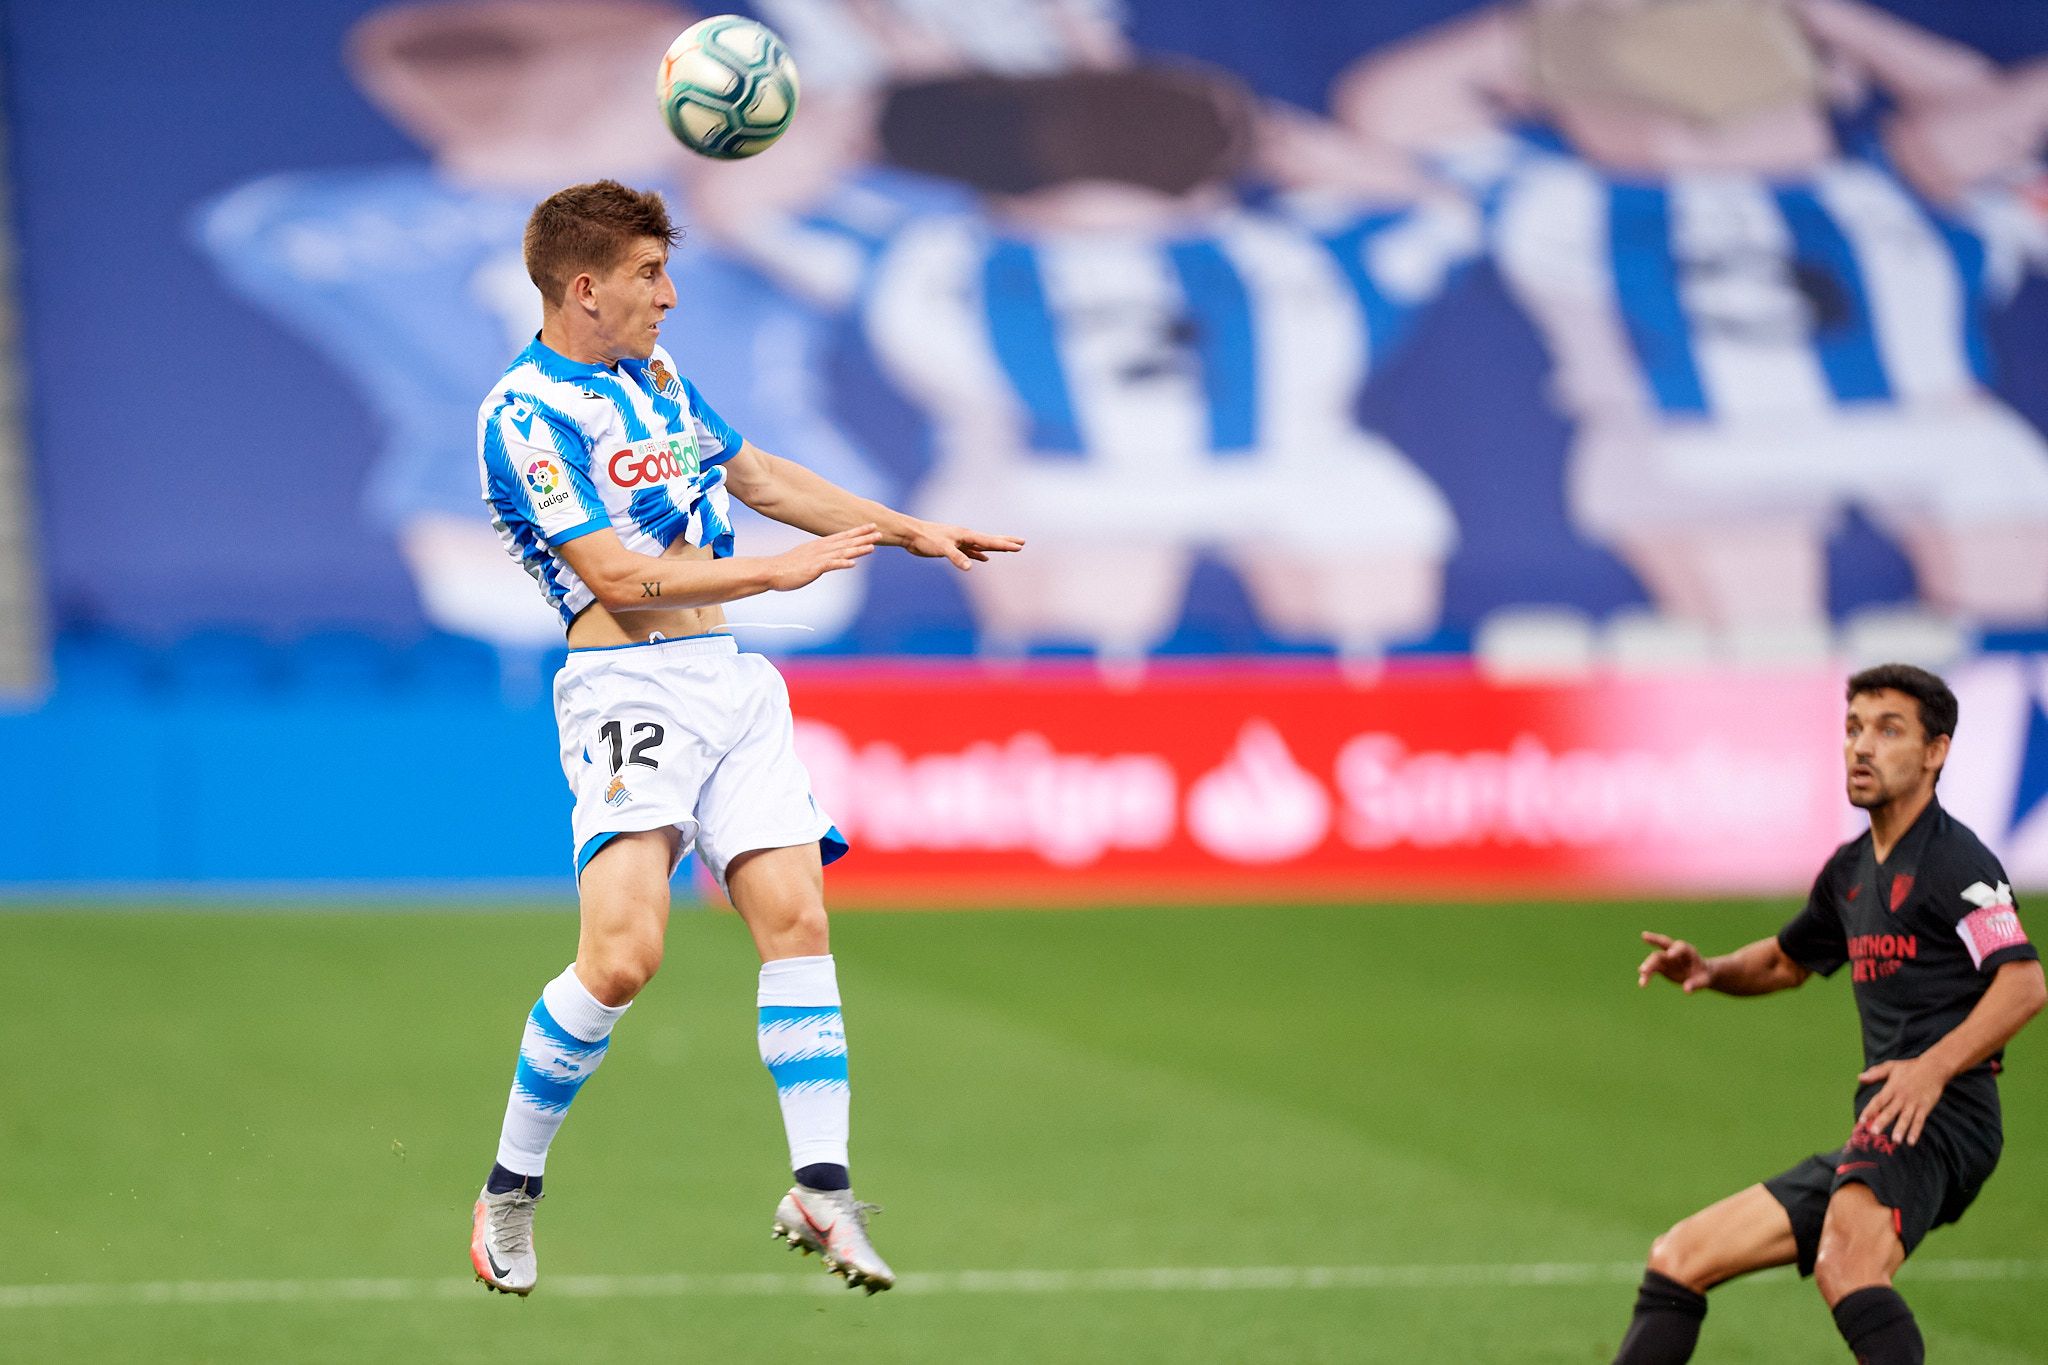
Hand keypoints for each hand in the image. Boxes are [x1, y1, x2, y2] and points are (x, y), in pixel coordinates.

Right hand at [763, 525, 879, 591]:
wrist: (771, 571)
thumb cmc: (788, 566)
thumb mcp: (806, 557)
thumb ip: (820, 556)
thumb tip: (830, 558)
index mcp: (820, 546)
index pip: (842, 536)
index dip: (858, 531)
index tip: (871, 526)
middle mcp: (821, 549)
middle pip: (846, 542)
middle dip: (863, 537)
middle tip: (879, 532)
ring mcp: (817, 558)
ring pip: (841, 552)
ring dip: (857, 549)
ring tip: (872, 547)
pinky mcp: (813, 568)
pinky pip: (829, 565)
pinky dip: (841, 564)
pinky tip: (853, 564)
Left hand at [900, 520, 1025, 570]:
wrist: (911, 534)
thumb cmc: (926, 539)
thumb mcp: (942, 548)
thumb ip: (957, 557)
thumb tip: (970, 567)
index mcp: (966, 535)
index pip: (990, 541)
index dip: (1005, 544)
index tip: (1019, 546)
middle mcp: (965, 537)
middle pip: (990, 540)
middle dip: (1006, 542)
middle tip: (1022, 542)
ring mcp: (960, 542)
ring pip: (982, 546)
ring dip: (995, 548)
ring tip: (1008, 548)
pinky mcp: (953, 548)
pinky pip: (971, 552)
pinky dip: (979, 555)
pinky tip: (985, 559)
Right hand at [1638, 932, 1711, 992]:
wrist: (1698, 975)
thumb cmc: (1703, 975)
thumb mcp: (1704, 980)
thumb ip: (1696, 984)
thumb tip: (1686, 990)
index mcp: (1687, 950)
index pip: (1680, 947)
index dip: (1675, 950)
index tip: (1670, 955)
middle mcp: (1674, 951)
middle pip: (1662, 946)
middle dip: (1654, 948)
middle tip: (1651, 956)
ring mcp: (1666, 958)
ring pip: (1654, 958)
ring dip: (1648, 966)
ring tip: (1642, 975)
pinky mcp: (1660, 966)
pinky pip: (1651, 970)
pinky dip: (1646, 976)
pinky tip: (1642, 984)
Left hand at [1854, 1055, 1950, 1146]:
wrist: (1934, 1068)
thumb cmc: (1910, 1067)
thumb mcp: (1891, 1066)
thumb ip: (1875, 1073)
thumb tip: (1859, 1077)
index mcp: (1892, 1088)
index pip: (1878, 1100)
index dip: (1869, 1110)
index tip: (1861, 1120)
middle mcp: (1902, 1097)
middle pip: (1890, 1111)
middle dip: (1882, 1122)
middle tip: (1874, 1133)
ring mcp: (1914, 1103)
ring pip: (1906, 1118)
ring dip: (1901, 1129)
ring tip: (1895, 1140)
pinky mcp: (1925, 1107)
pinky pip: (1920, 1121)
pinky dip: (1915, 1131)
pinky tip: (1911, 1142)